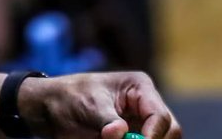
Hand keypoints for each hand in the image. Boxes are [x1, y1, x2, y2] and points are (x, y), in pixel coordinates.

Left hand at [19, 71, 180, 138]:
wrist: (51, 109)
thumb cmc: (70, 97)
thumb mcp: (88, 105)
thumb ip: (106, 120)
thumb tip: (120, 133)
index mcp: (139, 88)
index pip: (160, 116)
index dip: (153, 136)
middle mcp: (146, 106)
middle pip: (170, 132)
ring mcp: (141, 125)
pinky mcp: (132, 138)